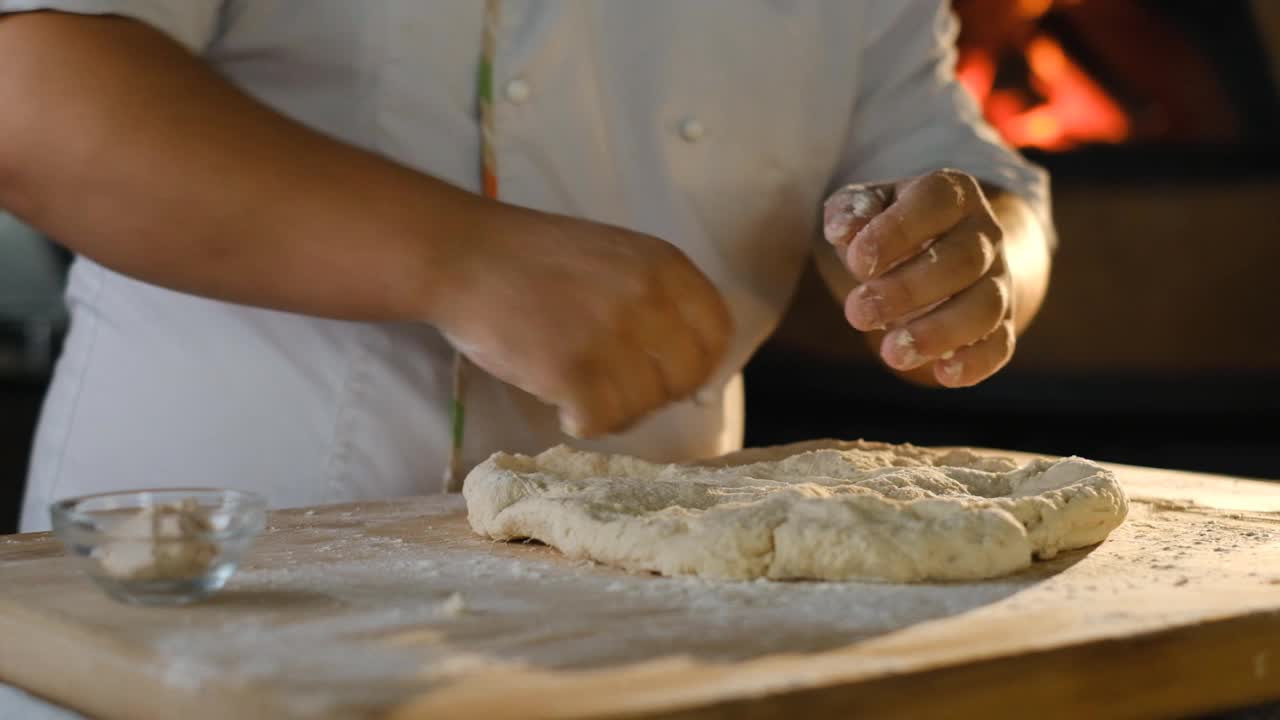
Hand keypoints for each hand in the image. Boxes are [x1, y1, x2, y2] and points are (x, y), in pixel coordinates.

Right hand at [433, 206, 732, 436]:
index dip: (696, 363)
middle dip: (654, 393)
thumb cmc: (534, 258)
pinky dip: (579, 420)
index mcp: (664, 265)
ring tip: (579, 388)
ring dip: (614, 409)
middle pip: (684, 379)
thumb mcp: (616, 256)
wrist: (462, 255)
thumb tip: (692, 366)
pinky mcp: (572, 372)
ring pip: (643, 407)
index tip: (666, 372)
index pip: (716, 334)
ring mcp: (611, 335)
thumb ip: (658, 297)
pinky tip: (559, 400)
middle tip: (614, 386)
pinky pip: (601, 422)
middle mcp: (647, 298)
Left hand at [823, 170, 1014, 386]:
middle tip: (857, 313)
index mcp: (952, 194)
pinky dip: (976, 362)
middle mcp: (984, 234)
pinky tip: (943, 373)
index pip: (936, 201)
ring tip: (891, 352)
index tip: (857, 262)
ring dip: (938, 332)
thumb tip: (843, 230)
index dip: (897, 231)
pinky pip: (1001, 344)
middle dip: (907, 290)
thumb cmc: (890, 229)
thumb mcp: (866, 209)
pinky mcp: (1001, 323)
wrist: (939, 250)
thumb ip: (851, 210)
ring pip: (985, 306)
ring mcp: (998, 279)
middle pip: (962, 260)